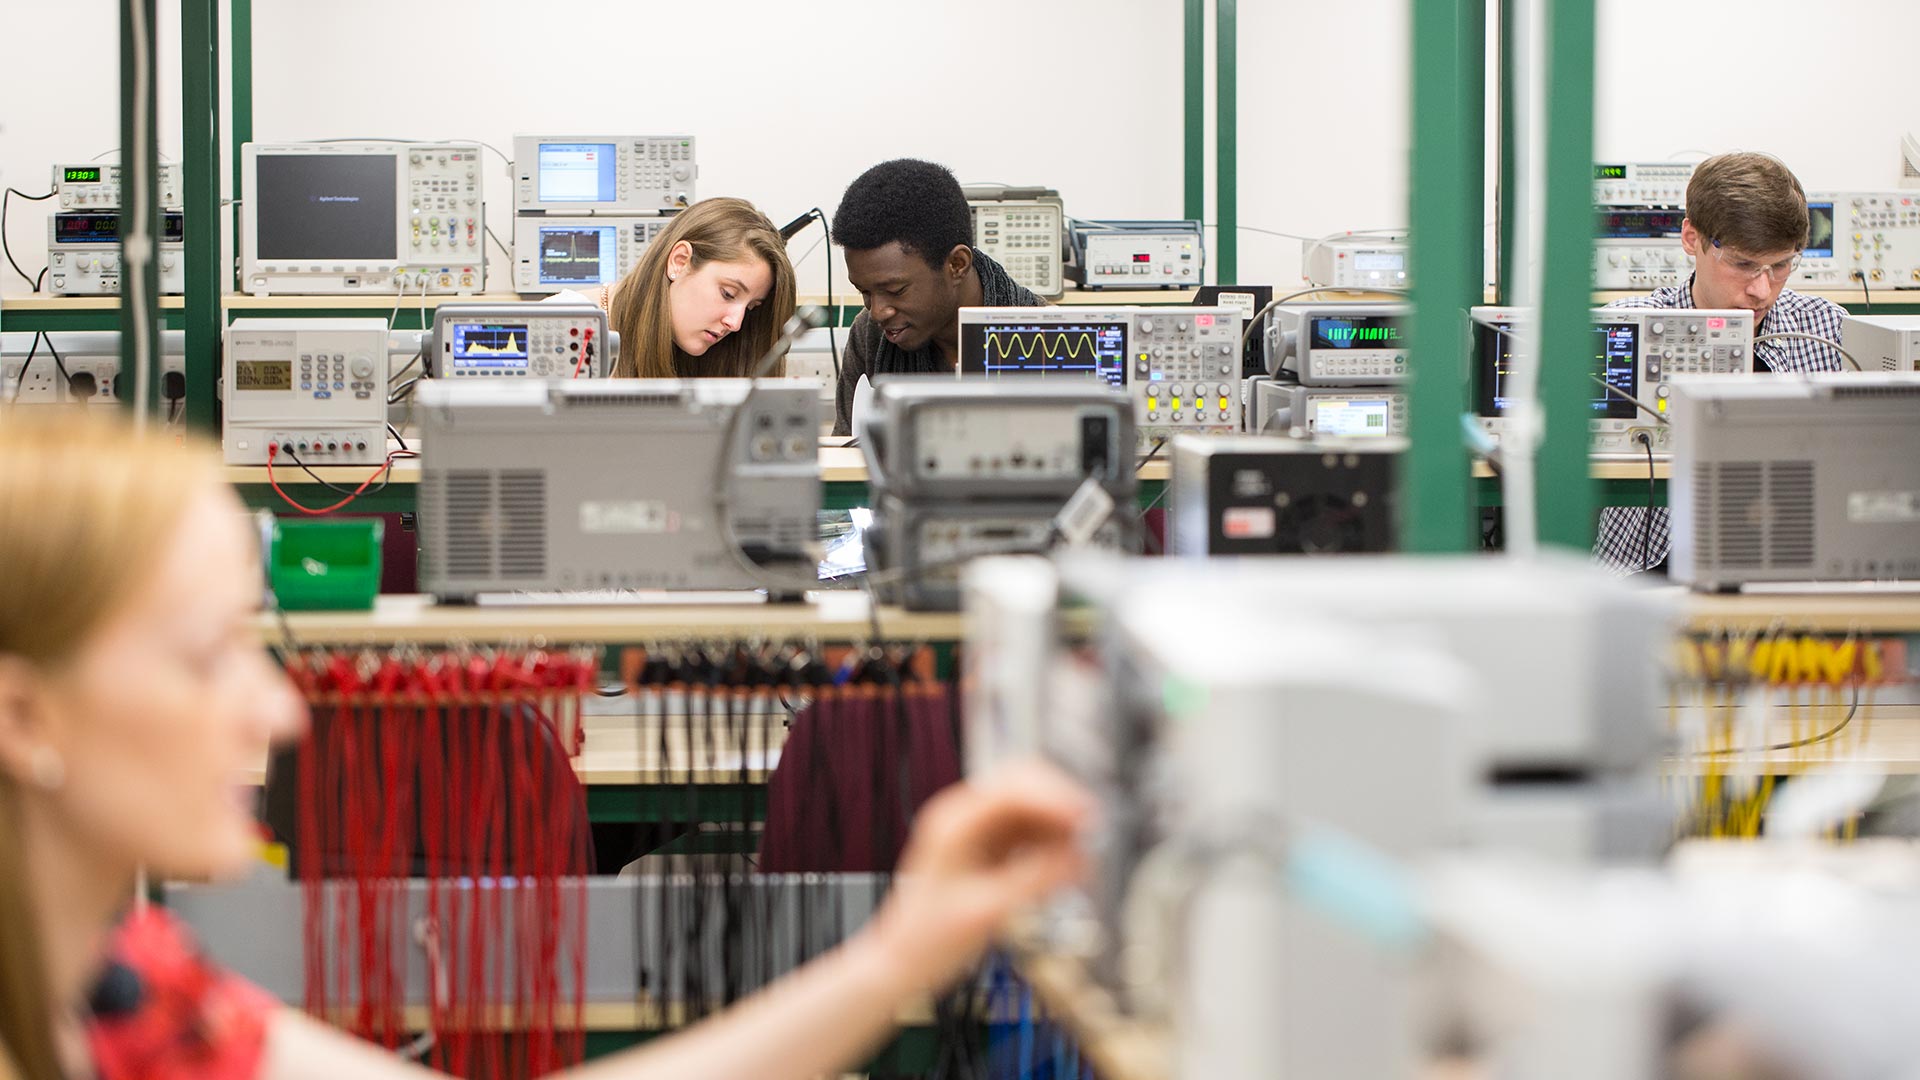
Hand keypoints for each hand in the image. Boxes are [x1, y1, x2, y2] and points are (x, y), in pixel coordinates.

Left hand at [863, 762, 1093, 992]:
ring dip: (1060, 826)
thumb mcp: (986, 912)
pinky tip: (1066, 867)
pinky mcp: (990, 848)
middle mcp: (966, 816)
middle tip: (1092, 835)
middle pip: (1025, 784)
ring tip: (1081, 860)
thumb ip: (1034, 881)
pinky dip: (1052, 843)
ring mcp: (978, 830)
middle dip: (1061, 805)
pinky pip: (1030, 831)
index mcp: (954, 822)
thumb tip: (1080, 859)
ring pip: (1033, 807)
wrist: (903, 963)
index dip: (1055, 798)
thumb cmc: (928, 940)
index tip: (1087, 820)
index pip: (1013, 788)